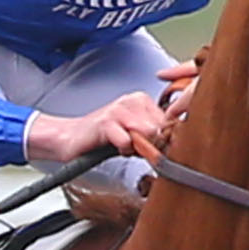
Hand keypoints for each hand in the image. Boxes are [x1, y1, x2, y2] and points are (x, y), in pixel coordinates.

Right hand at [22, 81, 183, 165]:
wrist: (71, 138)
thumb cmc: (104, 138)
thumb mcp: (136, 134)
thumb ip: (155, 136)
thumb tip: (177, 145)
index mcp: (143, 100)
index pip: (170, 121)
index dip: (163, 138)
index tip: (148, 145)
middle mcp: (133, 100)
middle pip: (161, 128)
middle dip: (150, 143)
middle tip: (133, 147)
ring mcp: (119, 108)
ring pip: (147, 133)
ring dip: (135, 147)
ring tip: (122, 145)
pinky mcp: (106, 121)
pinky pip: (127, 141)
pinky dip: (122, 149)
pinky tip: (112, 146)